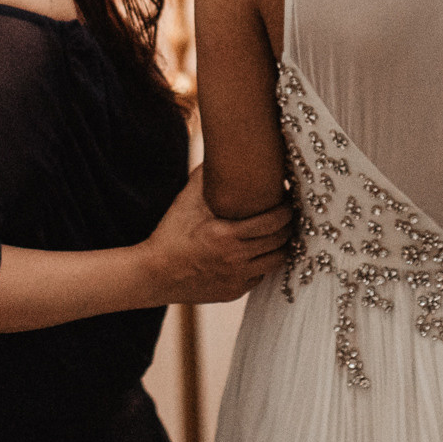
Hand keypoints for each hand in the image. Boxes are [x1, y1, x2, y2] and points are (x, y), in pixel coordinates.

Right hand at [142, 167, 294, 305]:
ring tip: (280, 232)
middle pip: (280, 241)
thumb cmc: (170, 234)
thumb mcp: (186, 201)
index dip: (286, 210)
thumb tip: (220, 150)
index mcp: (225, 235)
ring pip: (276, 261)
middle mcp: (234, 260)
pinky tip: (261, 250)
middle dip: (289, 225)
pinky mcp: (234, 292)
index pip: (273, 222)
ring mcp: (236, 279)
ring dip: (281, 245)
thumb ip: (206, 176)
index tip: (288, 200)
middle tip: (288, 213)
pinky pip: (260, 275)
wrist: (153, 274)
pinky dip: (264, 262)